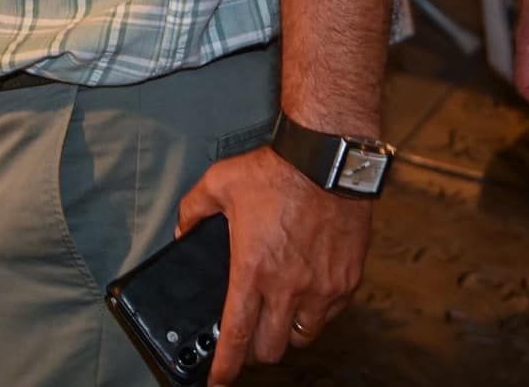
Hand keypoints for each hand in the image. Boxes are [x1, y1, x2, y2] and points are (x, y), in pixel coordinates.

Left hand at [177, 146, 372, 382]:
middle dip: (256, 351)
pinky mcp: (346, 283)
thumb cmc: (275, 173)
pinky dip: (315, 314)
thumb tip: (182, 231)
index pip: (237, 335)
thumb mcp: (218, 184)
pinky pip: (329, 316)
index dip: (225, 366)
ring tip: (276, 315)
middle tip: (249, 337)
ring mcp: (321, 289)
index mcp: (252, 270)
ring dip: (286, 333)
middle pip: (271, 348)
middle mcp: (288, 287)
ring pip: (301, 337)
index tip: (218, 380)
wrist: (326, 162)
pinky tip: (304, 294)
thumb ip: (193, 210)